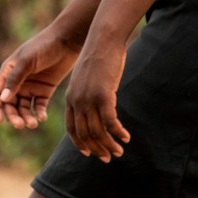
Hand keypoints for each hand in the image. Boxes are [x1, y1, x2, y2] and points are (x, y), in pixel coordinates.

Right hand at [0, 27, 80, 129]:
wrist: (67, 41)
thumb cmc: (43, 46)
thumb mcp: (27, 61)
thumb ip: (15, 79)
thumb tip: (3, 99)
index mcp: (7, 72)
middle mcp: (17, 81)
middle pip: (9, 105)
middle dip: (13, 116)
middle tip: (20, 125)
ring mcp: (30, 87)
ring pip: (23, 108)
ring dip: (25, 117)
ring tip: (33, 124)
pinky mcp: (44, 91)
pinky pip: (39, 106)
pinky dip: (39, 113)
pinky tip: (42, 117)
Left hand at [63, 41, 129, 161]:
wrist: (103, 40)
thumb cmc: (99, 57)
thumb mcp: (88, 78)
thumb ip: (88, 94)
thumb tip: (97, 107)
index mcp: (71, 98)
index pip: (72, 128)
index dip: (80, 143)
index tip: (90, 153)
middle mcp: (76, 101)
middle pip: (85, 134)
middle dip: (97, 149)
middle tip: (108, 158)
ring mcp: (88, 99)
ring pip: (97, 131)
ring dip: (109, 145)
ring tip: (119, 151)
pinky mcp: (103, 95)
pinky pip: (110, 122)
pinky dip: (118, 132)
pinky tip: (126, 137)